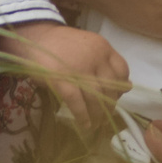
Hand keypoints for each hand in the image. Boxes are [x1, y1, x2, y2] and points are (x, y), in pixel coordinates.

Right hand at [0, 21, 128, 136]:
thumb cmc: (62, 45)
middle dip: (110, 105)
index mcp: (103, 48)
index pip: (122, 70)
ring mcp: (79, 69)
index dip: (121, 87)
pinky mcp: (62, 80)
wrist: (36, 38)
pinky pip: (77, 102)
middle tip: (107, 116)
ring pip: (96, 97)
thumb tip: (125, 85)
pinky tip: (85, 124)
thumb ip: (103, 63)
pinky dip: (82, 115)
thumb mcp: (88, 47)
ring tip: (97, 124)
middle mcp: (96, 58)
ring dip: (98, 114)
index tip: (117, 97)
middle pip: (110, 87)